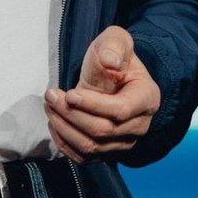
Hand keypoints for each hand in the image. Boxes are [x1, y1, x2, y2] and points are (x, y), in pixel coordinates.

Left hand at [43, 25, 159, 163]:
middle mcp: (139, 126)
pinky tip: (55, 122)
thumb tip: (110, 62)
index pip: (121, 111)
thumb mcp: (116, 40)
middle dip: (71, 114)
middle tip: (50, 95)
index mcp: (147, 99)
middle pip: (102, 131)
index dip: (92, 105)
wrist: (113, 78)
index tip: (69, 94)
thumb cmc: (113, 58)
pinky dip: (64, 142)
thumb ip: (114, 46)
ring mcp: (124, 143)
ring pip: (90, 147)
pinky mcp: (107, 153)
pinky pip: (83, 157)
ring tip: (49, 106)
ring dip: (64, 127)